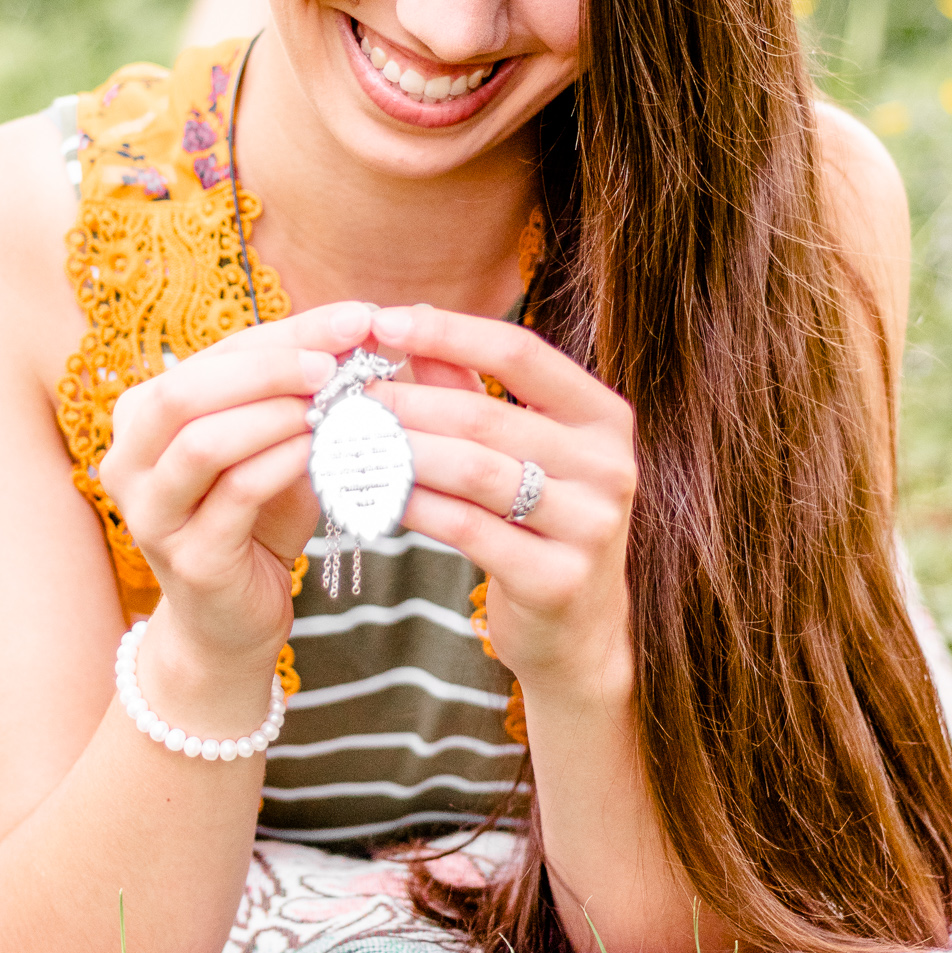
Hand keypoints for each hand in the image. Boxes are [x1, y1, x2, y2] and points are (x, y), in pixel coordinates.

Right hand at [100, 301, 373, 674]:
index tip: (358, 316)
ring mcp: (150, 514)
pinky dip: (284, 463)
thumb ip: (295, 391)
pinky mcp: (188, 559)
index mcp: (142, 417)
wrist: (232, 620)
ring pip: (203, 442)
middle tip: (337, 360)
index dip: (288, 331)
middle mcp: (128, 461)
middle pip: (187, 389)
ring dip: (275, 415)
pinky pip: (235, 495)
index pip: (216, 355)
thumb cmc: (256, 519)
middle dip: (270, 366)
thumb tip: (361, 330)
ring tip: (333, 405)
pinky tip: (323, 450)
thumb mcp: (272, 443)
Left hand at [369, 305, 636, 705]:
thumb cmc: (538, 522)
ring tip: (345, 443)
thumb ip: (467, 386)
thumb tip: (404, 321)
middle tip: (342, 397)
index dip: (449, 332)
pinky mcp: (556, 579)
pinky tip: (371, 495)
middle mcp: (609, 466)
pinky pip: (466, 529)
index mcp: (603, 418)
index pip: (521, 352)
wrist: (578, 632)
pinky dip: (411, 506)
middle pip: (486, 416)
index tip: (384, 321)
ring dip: (399, 453)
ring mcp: (590, 526)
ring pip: (472, 472)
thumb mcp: (517, 449)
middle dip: (405, 402)